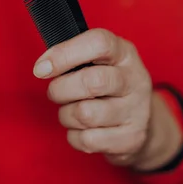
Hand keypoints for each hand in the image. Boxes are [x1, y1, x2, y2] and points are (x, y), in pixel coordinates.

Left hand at [33, 29, 182, 170]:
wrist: (140, 121)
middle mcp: (135, 79)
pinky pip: (87, 140)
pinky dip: (75, 136)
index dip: (64, 54)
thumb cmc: (107, 85)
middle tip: (55, 92)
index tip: (41, 68)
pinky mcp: (131, 138)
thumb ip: (73, 57)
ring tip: (71, 111)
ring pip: (85, 114)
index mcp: (125, 53)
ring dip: (66, 115)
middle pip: (91, 82)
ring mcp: (137, 110)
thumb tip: (43, 67)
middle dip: (60, 90)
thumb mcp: (98, 61)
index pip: (98, 43)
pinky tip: (82, 129)